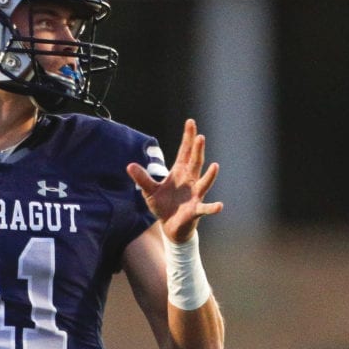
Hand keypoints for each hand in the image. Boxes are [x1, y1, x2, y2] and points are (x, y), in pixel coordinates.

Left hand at [127, 119, 221, 242]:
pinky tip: (219, 206)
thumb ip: (142, 179)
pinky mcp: (196, 210)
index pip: (185, 152)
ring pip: (204, 182)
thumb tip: (129, 165)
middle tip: (200, 137)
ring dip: (210, 175)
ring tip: (215, 166)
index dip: (188, 138)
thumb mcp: (149, 191)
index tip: (190, 122)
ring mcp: (195, 194)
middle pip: (195, 162)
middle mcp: (190, 180)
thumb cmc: (163, 206)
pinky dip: (212, 207)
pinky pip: (205, 208)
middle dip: (198, 150)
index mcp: (179, 173)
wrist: (170, 226)